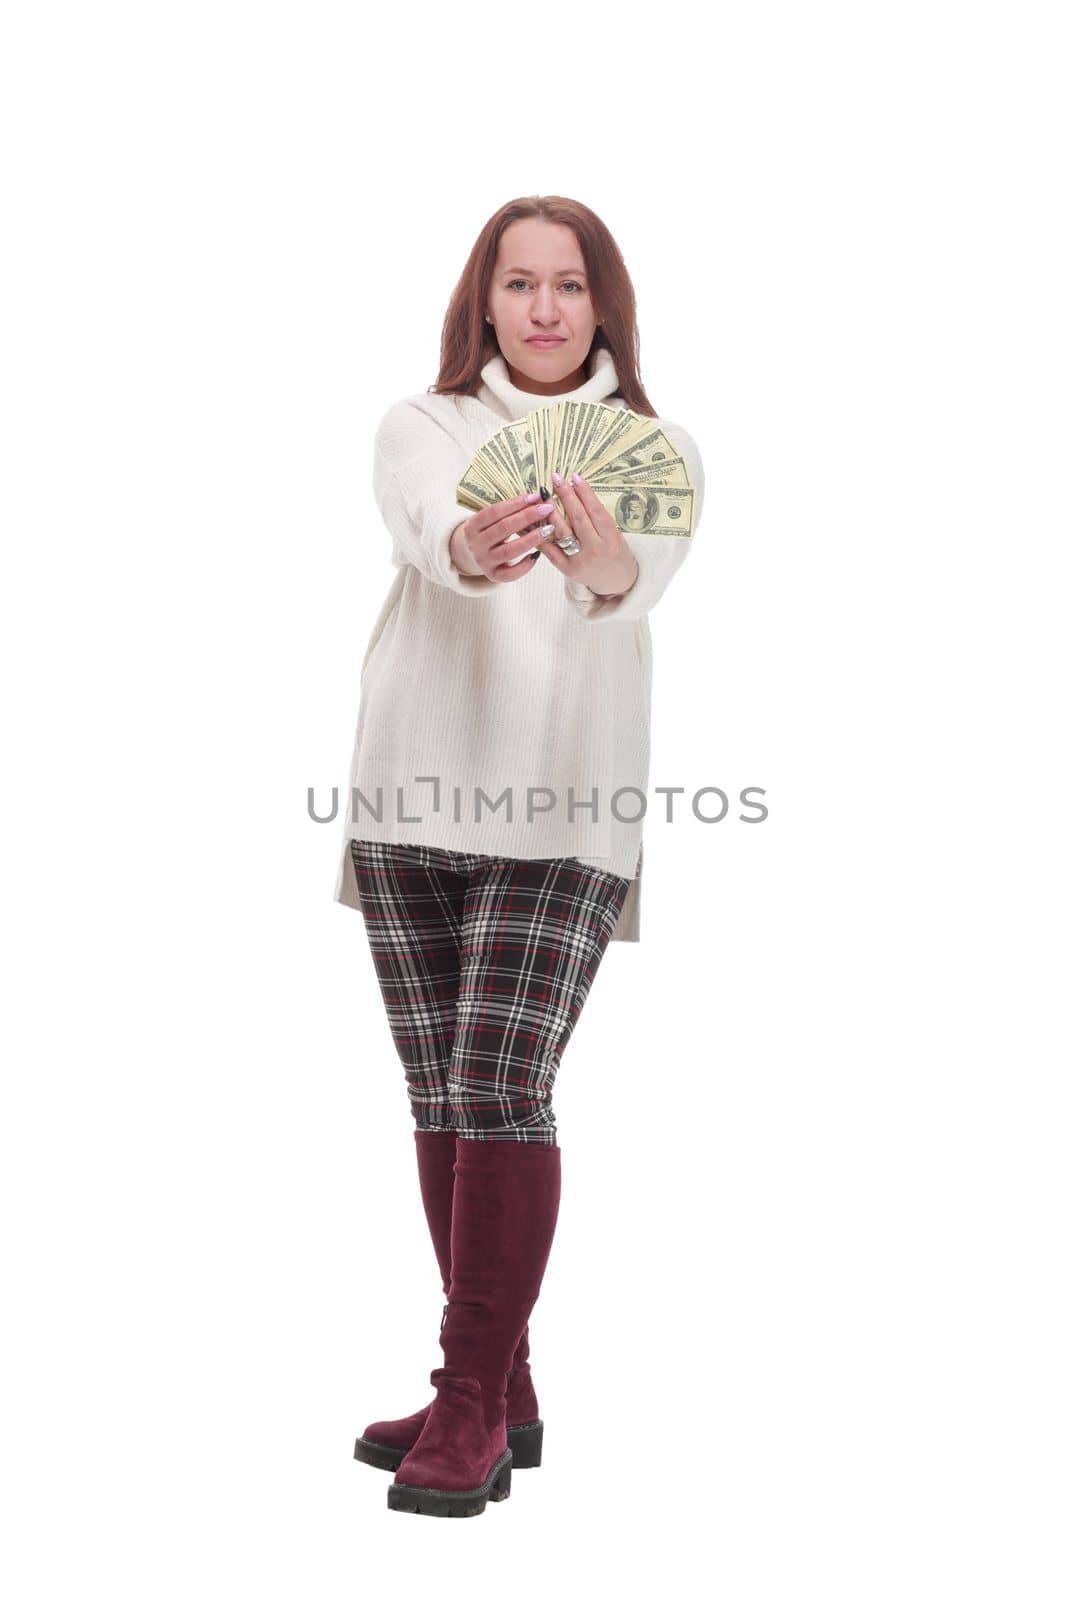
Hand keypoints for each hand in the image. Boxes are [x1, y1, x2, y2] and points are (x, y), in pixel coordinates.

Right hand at [450, 493, 554, 582]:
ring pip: (509, 551)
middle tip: (547, 509)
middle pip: (503, 529)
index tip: (535, 496)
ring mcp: (483, 562)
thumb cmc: (487, 532)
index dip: (515, 503)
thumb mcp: (488, 521)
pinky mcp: (493, 576)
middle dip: (527, 517)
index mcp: (471, 527)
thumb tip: (535, 498)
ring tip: (548, 529)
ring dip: (531, 539)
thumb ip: (507, 511)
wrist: (470, 556)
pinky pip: (510, 574)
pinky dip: (525, 565)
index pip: (494, 512)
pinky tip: (537, 555)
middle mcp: (476, 545)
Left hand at [535, 472, 638, 596]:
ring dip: (550, 511)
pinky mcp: (567, 569)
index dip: (584, 492)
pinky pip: (550, 549)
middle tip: (556, 478)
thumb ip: (597, 516)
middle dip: (566, 495)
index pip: (596, 510)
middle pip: (578, 518)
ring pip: (562, 532)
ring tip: (543, 495)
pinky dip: (540, 534)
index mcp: (610, 537)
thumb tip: (576, 489)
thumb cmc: (614, 552)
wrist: (616, 581)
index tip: (574, 476)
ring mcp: (580, 560)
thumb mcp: (614, 533)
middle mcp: (596, 549)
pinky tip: (533, 520)